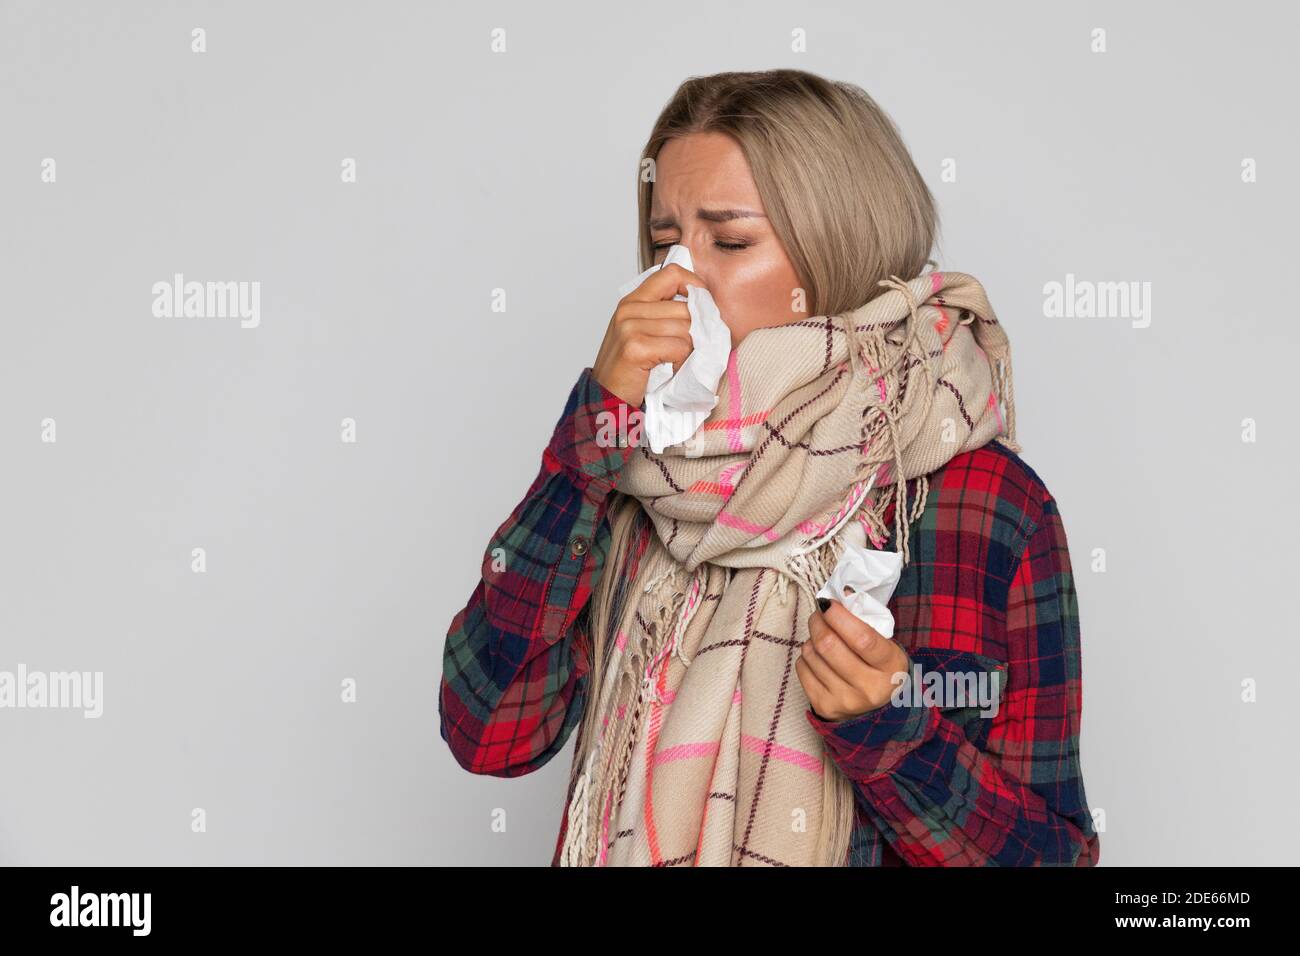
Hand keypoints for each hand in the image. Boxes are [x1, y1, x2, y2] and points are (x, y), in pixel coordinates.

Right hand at [591, 262, 701, 406]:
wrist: (606, 399)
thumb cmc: (628, 370)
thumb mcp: (641, 333)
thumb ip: (663, 315)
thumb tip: (703, 305)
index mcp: (631, 301)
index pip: (671, 273)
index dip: (694, 285)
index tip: (702, 305)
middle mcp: (629, 309)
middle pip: (685, 307)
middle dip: (695, 331)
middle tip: (685, 351)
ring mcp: (630, 327)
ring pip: (686, 329)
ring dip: (688, 351)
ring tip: (673, 362)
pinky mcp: (635, 347)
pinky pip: (679, 347)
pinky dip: (681, 362)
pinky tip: (670, 370)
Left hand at [796, 597, 911, 721]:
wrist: (878, 708)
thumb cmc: (880, 666)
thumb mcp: (887, 645)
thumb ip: (865, 622)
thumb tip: (836, 598)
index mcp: (890, 667)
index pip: (862, 638)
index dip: (840, 617)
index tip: (828, 603)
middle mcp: (869, 688)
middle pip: (829, 645)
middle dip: (818, 621)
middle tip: (819, 613)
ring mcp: (846, 700)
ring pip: (812, 654)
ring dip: (811, 638)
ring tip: (821, 635)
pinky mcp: (825, 706)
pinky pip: (802, 668)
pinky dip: (806, 655)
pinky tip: (818, 656)